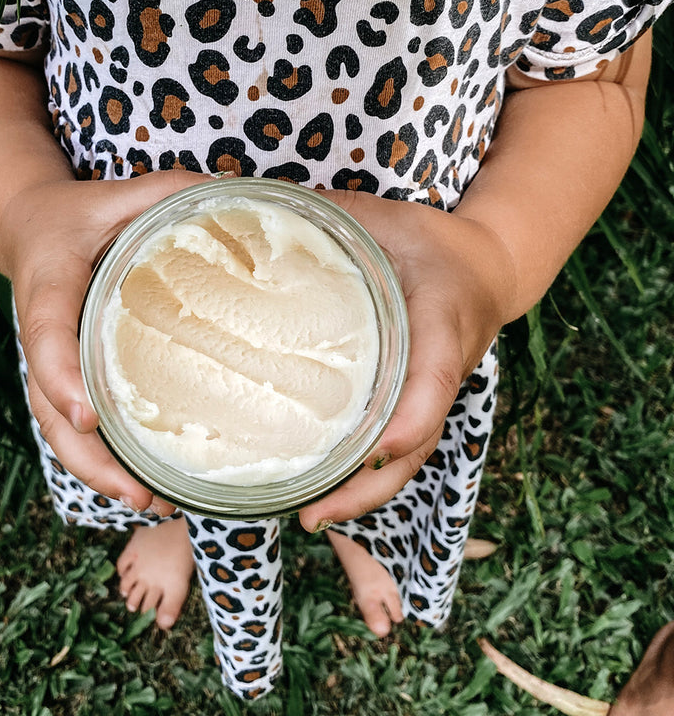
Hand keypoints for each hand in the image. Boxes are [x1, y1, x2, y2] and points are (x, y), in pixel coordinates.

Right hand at [1, 170, 211, 514]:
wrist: (33, 227)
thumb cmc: (81, 213)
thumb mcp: (121, 193)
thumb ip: (172, 193)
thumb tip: (242, 195)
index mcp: (50, 283)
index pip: (47, 332)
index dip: (62, 375)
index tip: (89, 416)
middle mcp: (45, 331)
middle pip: (48, 405)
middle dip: (88, 455)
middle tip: (138, 491)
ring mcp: (52, 358)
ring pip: (58, 426)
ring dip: (96, 470)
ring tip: (148, 501)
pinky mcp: (66, 371)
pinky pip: (75, 420)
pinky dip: (101, 456)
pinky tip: (143, 479)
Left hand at [298, 190, 514, 530]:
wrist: (486, 266)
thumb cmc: (431, 241)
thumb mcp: (383, 219)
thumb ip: (323, 217)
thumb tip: (239, 208)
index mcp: (441, 319)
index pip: (433, 376)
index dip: (409, 417)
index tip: (375, 449)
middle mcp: (441, 368)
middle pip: (416, 443)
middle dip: (369, 485)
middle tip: (313, 515)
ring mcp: (432, 392)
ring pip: (407, 457)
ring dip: (363, 493)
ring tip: (308, 517)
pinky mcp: (421, 399)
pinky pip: (398, 444)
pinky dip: (365, 474)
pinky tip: (322, 486)